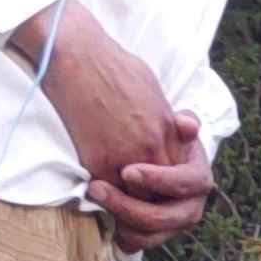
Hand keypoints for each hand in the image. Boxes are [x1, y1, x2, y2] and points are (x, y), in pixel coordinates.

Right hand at [12, 1, 180, 183]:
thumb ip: (169, 119)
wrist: (79, 59)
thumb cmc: (114, 66)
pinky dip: (108, 196)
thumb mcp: (154, 88)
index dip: (168, 183)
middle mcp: (151, 146)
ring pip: (136, 199)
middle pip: (161, 191)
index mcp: (167, 128)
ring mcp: (124, 156)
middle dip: (152, 196)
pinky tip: (103, 191)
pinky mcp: (97, 161)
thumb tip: (181, 130)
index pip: (179, 173)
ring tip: (121, 201)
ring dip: (130, 201)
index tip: (157, 186)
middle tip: (140, 200)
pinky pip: (109, 193)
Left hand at [87, 114, 212, 252]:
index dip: (160, 180)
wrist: (157, 161)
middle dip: (132, 206)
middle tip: (98, 188)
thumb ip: (183, 123)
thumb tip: (188, 125)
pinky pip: (138, 244)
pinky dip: (119, 234)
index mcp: (200, 180)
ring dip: (121, 221)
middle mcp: (191, 208)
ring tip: (95, 198)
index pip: (188, 183)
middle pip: (168, 217)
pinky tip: (100, 216)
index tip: (127, 171)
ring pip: (152, 236)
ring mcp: (173, 226)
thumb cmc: (165, 140)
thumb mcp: (175, 128)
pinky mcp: (154, 236)